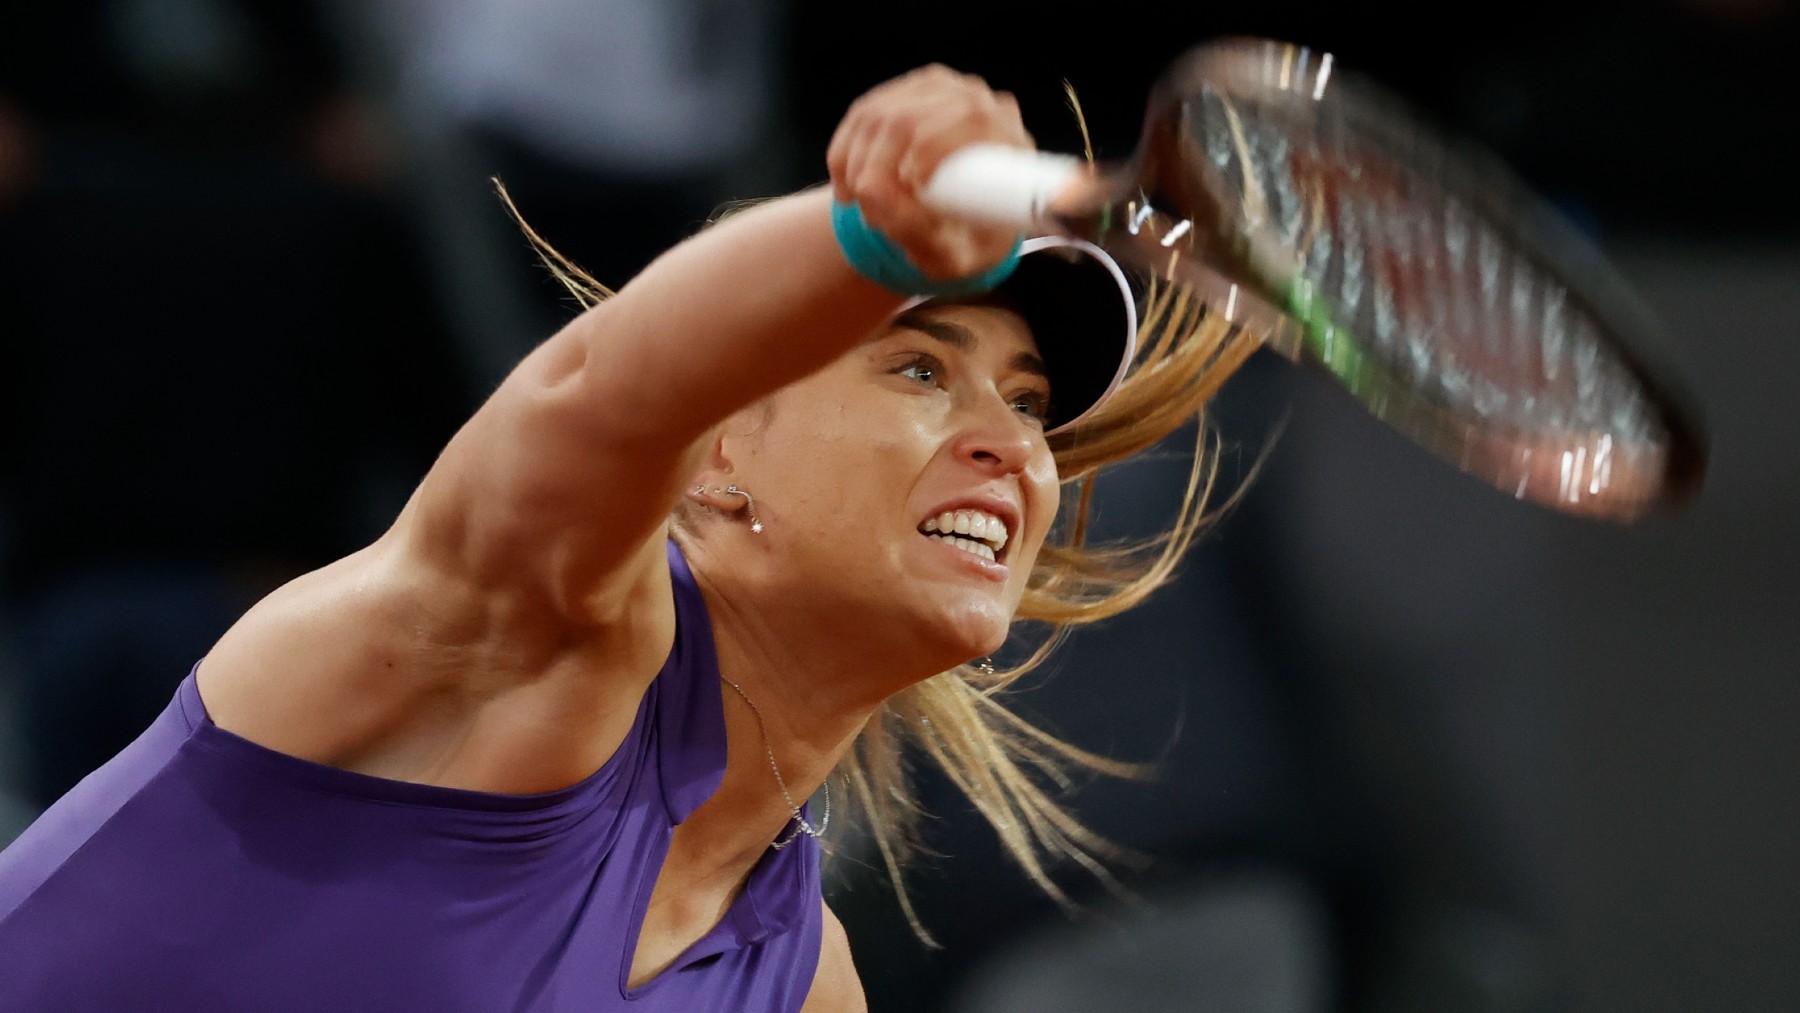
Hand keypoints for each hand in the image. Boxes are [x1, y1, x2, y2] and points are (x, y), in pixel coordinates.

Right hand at [826, 64, 1032, 280]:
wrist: (962, 227)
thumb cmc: (967, 244)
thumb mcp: (950, 256)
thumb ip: (917, 233)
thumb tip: (871, 192)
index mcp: (1006, 136)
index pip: (969, 119)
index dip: (926, 153)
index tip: (901, 197)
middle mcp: (975, 100)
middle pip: (910, 118)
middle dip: (875, 168)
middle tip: (868, 212)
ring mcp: (938, 90)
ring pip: (878, 114)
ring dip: (855, 163)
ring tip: (856, 203)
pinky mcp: (905, 92)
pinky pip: (863, 113)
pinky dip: (844, 151)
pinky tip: (846, 183)